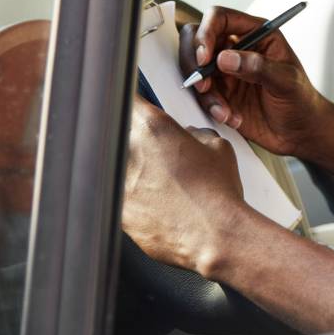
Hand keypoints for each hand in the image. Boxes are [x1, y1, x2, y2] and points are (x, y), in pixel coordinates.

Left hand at [123, 97, 245, 276]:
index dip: (127, 101)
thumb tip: (186, 137)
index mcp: (152, 128)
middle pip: (115, 134)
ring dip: (133, 170)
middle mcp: (129, 153)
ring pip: (115, 168)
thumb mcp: (217, 147)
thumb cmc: (218, 193)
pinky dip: (134, 198)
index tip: (129, 104)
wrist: (215, 235)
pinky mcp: (118, 213)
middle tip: (152, 148)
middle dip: (131, 137)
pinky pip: (118, 197)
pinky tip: (158, 204)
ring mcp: (119, 185)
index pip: (124, 99)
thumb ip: (193, 134)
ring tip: (159, 182)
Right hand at [181, 5, 332, 157]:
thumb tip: (224, 57)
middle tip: (202, 85)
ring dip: (206, 93)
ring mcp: (226, 70)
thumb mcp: (286, 81)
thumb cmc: (301, 99)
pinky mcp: (220, 92)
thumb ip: (258, 67)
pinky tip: (232, 118)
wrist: (300, 131)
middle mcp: (237, 47)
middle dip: (193, 62)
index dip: (206, 32)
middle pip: (196, 39)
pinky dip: (211, 107)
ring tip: (225, 112)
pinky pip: (201, 94)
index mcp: (256, 33)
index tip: (205, 57)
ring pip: (196, 70)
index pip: (220, 18)